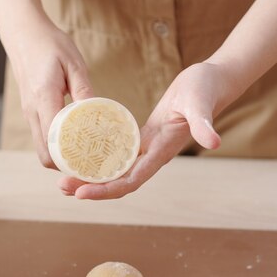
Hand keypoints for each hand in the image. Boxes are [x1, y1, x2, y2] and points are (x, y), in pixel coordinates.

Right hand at [7, 13, 92, 166]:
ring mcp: (28, 114)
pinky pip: (41, 138)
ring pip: (41, 149)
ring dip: (60, 158)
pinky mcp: (30, 113)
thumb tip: (98, 115)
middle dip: (65, 166)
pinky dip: (55, 147)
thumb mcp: (74, 63)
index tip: (89, 165)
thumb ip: (85, 90)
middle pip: (44, 155)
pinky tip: (73, 144)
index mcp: (44, 99)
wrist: (23, 34)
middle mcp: (32, 112)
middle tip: (90, 167)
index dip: (69, 160)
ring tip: (84, 159)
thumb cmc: (50, 45)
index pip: (52, 142)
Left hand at [58, 61, 236, 198]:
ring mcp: (147, 150)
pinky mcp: (142, 139)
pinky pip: (117, 157)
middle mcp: (152, 157)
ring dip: (91, 178)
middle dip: (90, 188)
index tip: (81, 193)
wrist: (212, 83)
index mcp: (162, 152)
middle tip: (62, 186)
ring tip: (64, 180)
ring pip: (115, 172)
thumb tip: (214, 142)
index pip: (130, 181)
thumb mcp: (200, 104)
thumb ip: (205, 123)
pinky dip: (98, 162)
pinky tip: (80, 158)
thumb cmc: (205, 90)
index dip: (106, 190)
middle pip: (117, 182)